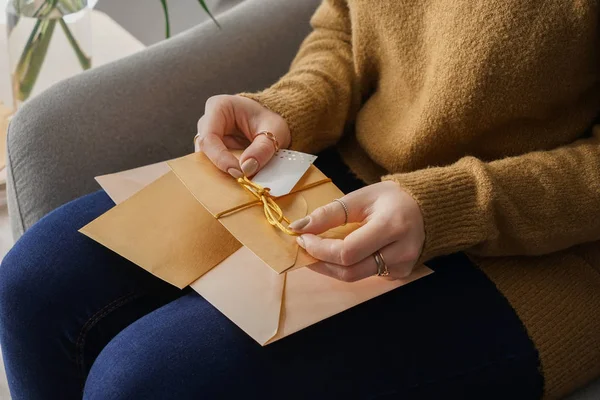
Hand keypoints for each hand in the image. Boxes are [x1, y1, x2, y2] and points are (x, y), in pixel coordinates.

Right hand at [195, 95, 290, 177]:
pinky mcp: (213, 151)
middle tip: (240, 180)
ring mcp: (208, 137)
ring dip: (222, 172)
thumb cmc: (270, 120)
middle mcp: (207, 122)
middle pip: (204, 150)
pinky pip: (214, 165)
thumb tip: (247, 169)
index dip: (220, 158)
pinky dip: (225, 173)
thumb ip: (262, 148)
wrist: (271, 123)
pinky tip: (239, 178)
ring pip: (206, 160)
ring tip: (241, 180)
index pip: (209, 137)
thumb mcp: (274, 130)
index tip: (239, 173)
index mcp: (218, 107)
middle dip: (220, 167)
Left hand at [290, 181, 424, 281]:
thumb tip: (299, 227)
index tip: (302, 237)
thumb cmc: (392, 199)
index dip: (320, 249)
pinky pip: (366, 276)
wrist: (426, 208)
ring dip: (330, 266)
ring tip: (319, 250)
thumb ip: (329, 214)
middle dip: (321, 261)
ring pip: (355, 277)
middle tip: (305, 247)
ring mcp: (403, 266)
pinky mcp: (400, 274)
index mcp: (391, 226)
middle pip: (349, 271)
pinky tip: (342, 254)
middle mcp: (401, 251)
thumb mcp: (360, 198)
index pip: (347, 252)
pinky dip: (348, 267)